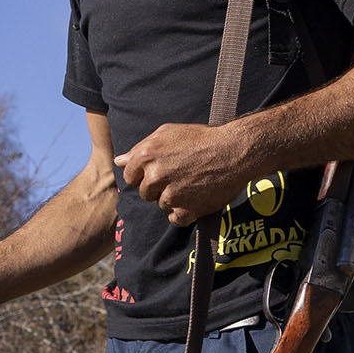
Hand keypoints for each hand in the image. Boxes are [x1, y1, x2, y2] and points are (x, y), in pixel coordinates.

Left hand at [114, 119, 264, 222]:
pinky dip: (184, 212)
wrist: (234, 151)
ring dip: (173, 199)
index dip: (144, 174)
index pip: (129, 176)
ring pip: (161, 205)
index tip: (160, 171)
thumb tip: (119, 161)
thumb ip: (141, 147)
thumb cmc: (201, 139)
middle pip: (145, 193)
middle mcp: (155, 176)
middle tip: (179, 176)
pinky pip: (175, 219)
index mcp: (147, 156)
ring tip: (191, 184)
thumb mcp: (168, 133)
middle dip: (158, 187)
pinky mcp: (187, 210)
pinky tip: (195, 198)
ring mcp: (171, 195)